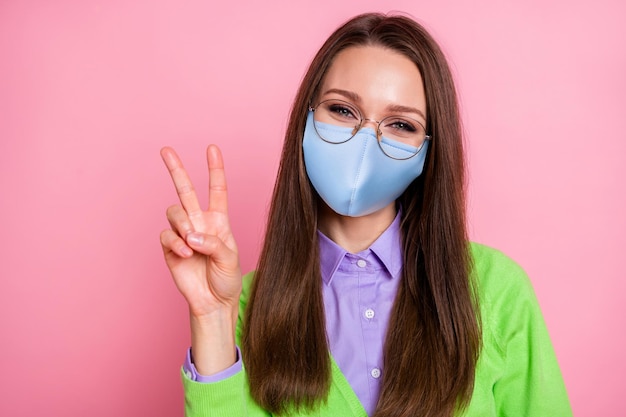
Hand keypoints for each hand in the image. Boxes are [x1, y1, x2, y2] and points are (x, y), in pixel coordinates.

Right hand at [160, 145, 241, 319]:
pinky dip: (175, 243)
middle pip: (185, 190)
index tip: (212, 148)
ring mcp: (183, 234)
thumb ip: (213, 243)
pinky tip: (185, 254)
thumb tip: (191, 236)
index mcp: (218, 220)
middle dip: (176, 169)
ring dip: (182, 225)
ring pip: (173, 212)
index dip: (215, 169)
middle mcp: (199, 223)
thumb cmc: (226, 278)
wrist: (214, 302)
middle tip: (166, 150)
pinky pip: (166, 235)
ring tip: (191, 245)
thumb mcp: (229, 259)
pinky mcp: (169, 249)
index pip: (216, 190)